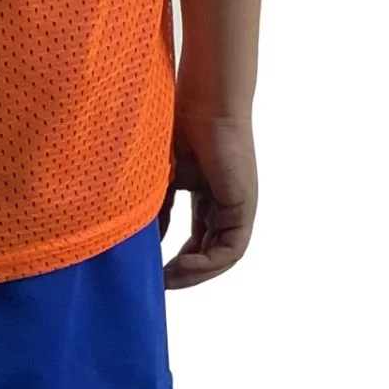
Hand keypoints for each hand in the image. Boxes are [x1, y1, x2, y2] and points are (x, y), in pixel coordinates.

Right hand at [158, 107, 256, 288]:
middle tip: (156, 285)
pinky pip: (231, 249)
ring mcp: (238, 207)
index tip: (151, 272)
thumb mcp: (160, 181)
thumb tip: (143, 245)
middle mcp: (226, 204)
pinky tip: (181, 267)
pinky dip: (207, 264)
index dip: (175, 262)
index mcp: (208, 196)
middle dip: (183, 274)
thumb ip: (156, 212)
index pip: (196, 240)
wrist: (203, 103)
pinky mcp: (244, 207)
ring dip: (194, 274)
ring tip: (167, 281)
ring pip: (221, 256)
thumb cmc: (178, 128)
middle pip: (208, 253)